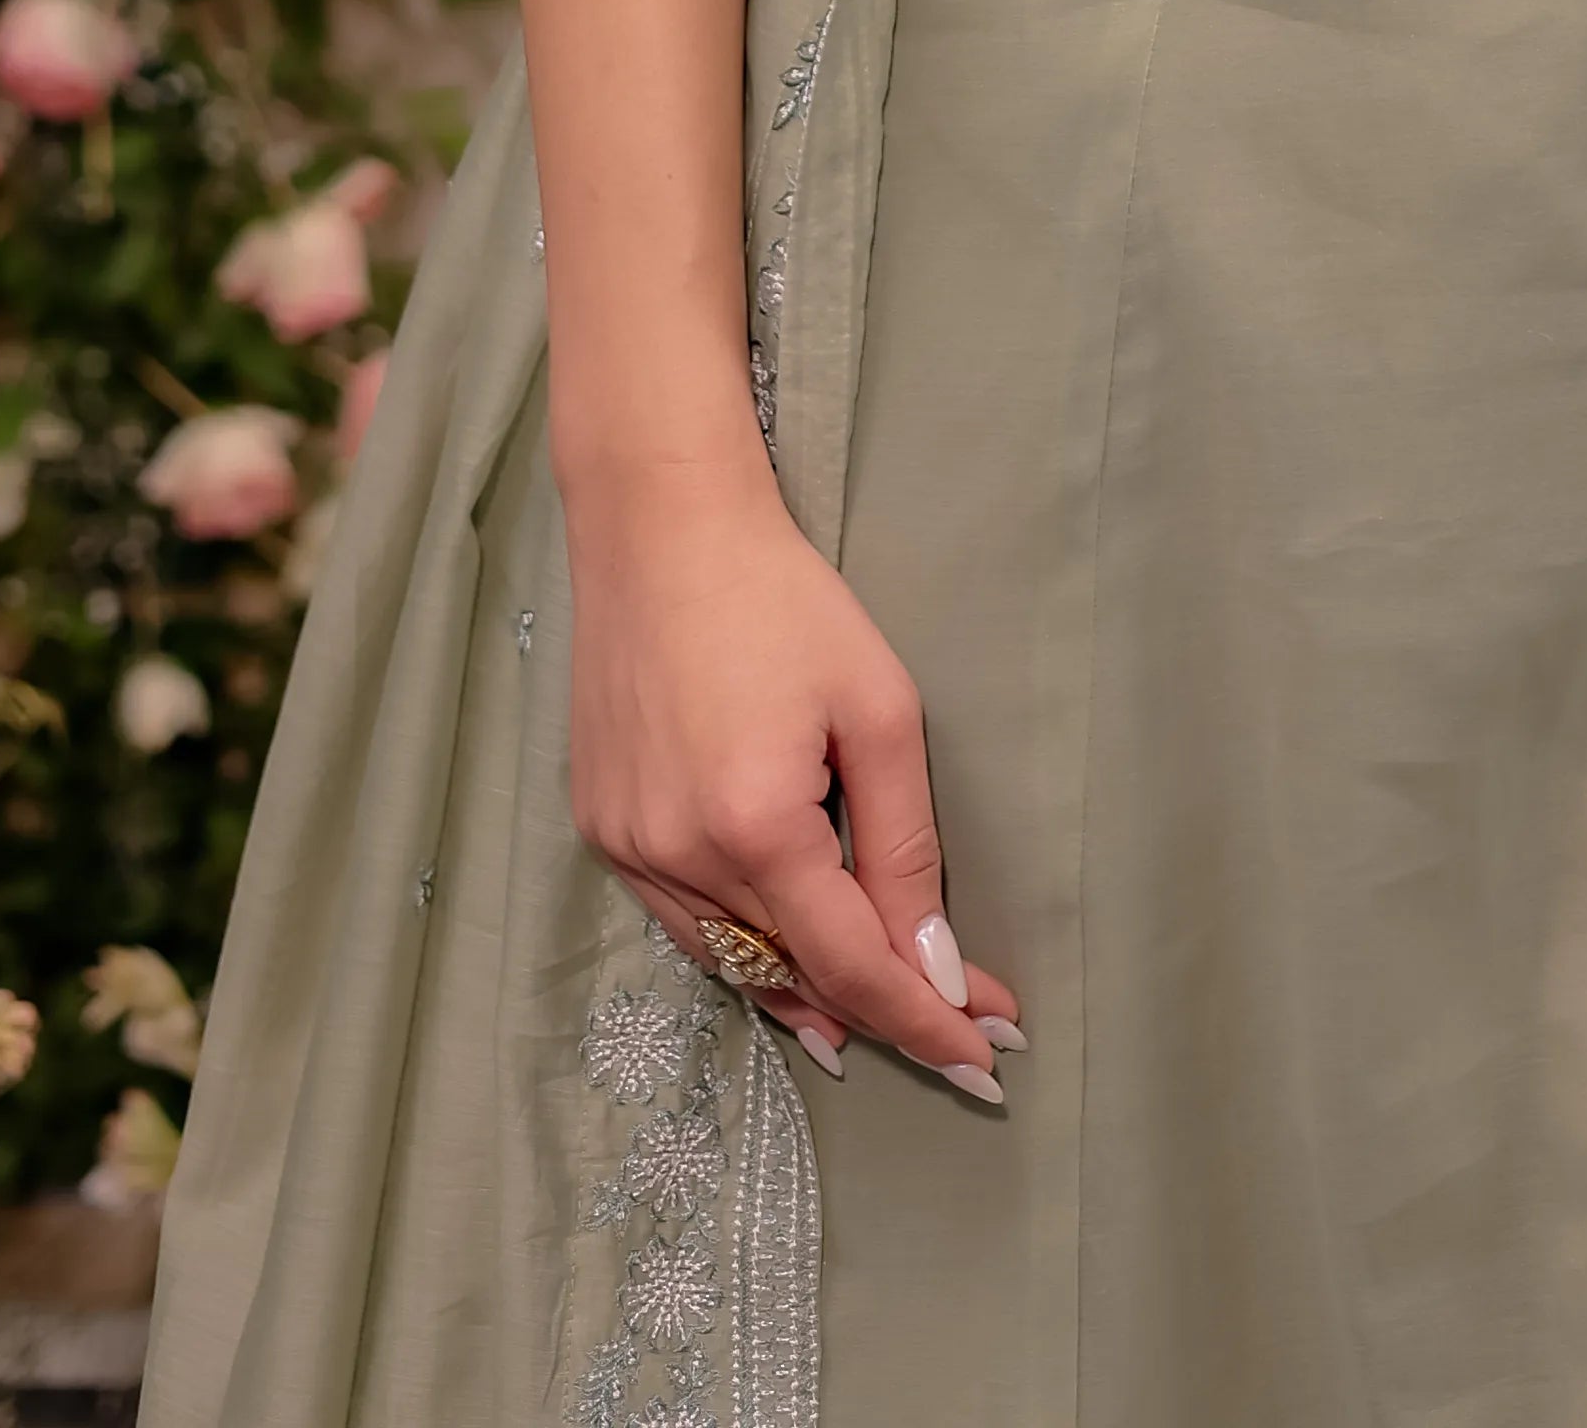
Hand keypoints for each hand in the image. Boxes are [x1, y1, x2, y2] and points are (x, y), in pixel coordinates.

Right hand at [564, 452, 1022, 1098]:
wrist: (660, 531)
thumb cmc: (783, 601)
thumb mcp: (877, 707)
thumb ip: (904, 842)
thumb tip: (932, 962)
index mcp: (754, 825)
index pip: (851, 963)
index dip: (921, 1018)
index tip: (986, 1056)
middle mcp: (677, 856)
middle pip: (794, 970)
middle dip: (882, 1004)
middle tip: (962, 1030)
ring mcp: (625, 849)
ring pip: (733, 960)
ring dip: (808, 993)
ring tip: (875, 1019)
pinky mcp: (600, 831)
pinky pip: (682, 922)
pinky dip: (742, 949)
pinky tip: (785, 961)